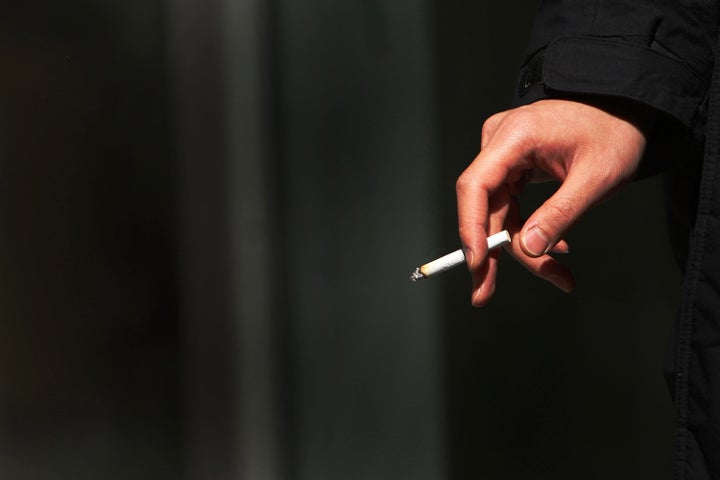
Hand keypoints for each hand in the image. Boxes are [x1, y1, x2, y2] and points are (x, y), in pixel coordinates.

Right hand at [456, 98, 649, 305]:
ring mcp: (503, 153)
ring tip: (558, 275)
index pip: (475, 187)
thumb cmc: (614, 132)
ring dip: (521, 248)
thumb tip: (527, 249)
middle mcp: (499, 142)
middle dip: (497, 253)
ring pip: (498, 213)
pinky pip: (510, 206)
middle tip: (491, 292)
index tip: (477, 266)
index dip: (471, 229)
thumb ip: (560, 214)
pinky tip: (554, 250)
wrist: (624, 107)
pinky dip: (529, 231)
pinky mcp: (511, 165)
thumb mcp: (596, 177)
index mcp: (514, 136)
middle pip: (485, 207)